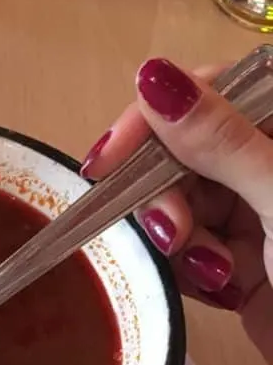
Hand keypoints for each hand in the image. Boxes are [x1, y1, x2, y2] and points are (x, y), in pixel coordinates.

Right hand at [81, 57, 272, 359]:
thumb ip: (220, 140)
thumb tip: (152, 76)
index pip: (211, 90)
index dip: (152, 120)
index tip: (107, 160)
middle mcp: (268, 158)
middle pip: (184, 152)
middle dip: (166, 194)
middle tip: (169, 234)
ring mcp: (257, 209)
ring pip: (180, 204)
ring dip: (182, 240)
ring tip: (213, 272)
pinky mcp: (243, 257)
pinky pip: (189, 249)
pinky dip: (191, 269)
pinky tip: (219, 287)